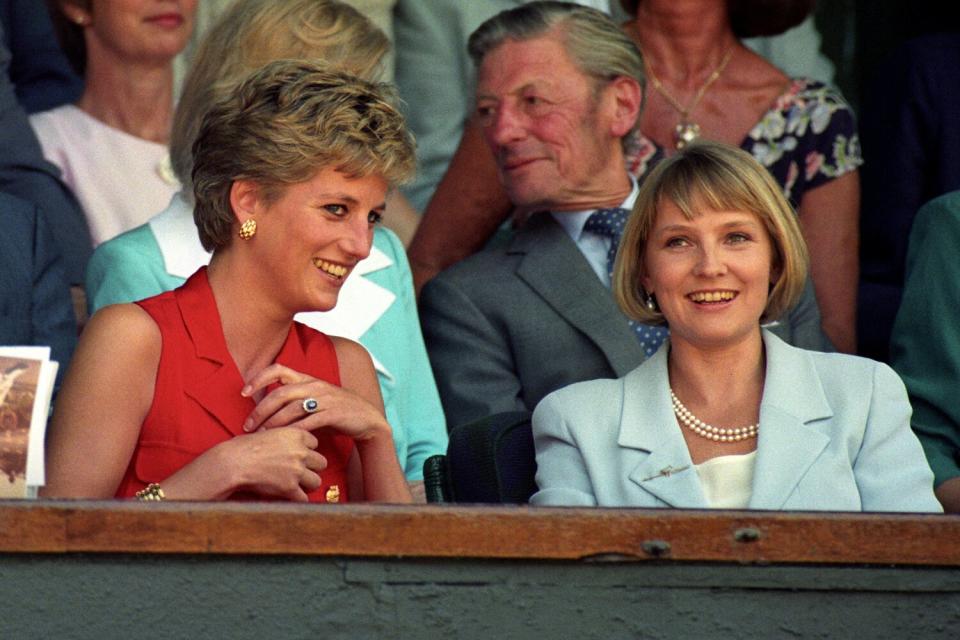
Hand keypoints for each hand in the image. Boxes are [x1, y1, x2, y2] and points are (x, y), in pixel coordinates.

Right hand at [216, 427, 326, 501]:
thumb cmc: (244, 447)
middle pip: (321, 462)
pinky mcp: (290, 487)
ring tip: (298, 485)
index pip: (315, 443)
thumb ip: (285, 438)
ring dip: (308, 484)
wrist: (234, 462)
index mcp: (296, 435)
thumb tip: (291, 444)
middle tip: (301, 471)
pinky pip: (304, 498)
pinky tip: (291, 497)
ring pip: (316, 481)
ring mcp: (297, 470)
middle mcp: (301, 452)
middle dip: (312, 468)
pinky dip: (298, 499)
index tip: (298, 455)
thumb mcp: (269, 432)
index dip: (307, 450)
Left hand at [240, 364, 389, 440]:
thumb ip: (295, 401)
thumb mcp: (316, 401)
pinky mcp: (333, 413)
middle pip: (280, 393)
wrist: (368, 420)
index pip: (278, 369)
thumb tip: (266, 410)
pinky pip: (308, 422)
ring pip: (291, 408)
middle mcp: (315, 385)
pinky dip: (293, 431)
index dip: (258, 378)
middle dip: (260, 410)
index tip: (243, 392)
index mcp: (308, 379)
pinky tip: (283, 440)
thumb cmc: (337, 414)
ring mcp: (325, 399)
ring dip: (273, 423)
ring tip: (261, 435)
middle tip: (247, 426)